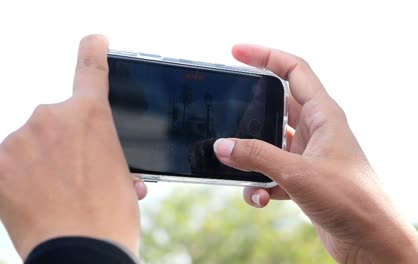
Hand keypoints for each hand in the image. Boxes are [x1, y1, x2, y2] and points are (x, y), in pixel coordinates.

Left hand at [0, 35, 141, 258]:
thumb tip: (104, 165)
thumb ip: (106, 154)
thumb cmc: (109, 218)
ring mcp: (20, 139)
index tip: (95, 40)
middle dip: (67, 143)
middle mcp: (52, 116)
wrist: (82, 253)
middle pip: (57, 120)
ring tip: (55, 195)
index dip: (93, 50)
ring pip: (31, 142)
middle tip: (77, 175)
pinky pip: (9, 161)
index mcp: (92, 115)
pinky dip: (19, 177)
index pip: (90, 67)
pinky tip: (33, 198)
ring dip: (42, 162)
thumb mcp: (122, 178)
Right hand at [214, 44, 417, 262]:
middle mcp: (317, 131)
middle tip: (226, 112)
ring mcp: (310, 155)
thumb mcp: (299, 173)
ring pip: (270, 143)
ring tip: (237, 167)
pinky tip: (258, 198)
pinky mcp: (305, 179)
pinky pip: (273, 172)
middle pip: (277, 105)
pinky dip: (260, 184)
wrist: (372, 241)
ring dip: (252, 156)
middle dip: (251, 110)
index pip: (294, 70)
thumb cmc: (351, 200)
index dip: (265, 56)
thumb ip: (258, 157)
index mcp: (324, 115)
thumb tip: (223, 146)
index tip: (236, 52)